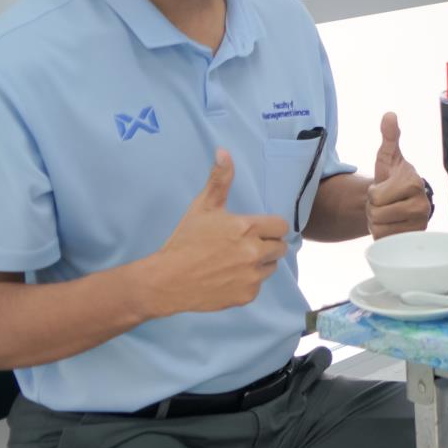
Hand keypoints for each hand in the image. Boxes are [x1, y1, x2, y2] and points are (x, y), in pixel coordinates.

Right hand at [145, 150, 289, 315]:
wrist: (166, 280)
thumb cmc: (185, 241)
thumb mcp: (202, 207)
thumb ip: (219, 180)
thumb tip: (224, 151)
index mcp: (247, 228)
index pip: (281, 226)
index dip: (269, 227)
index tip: (255, 230)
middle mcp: (255, 252)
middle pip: (280, 247)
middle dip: (266, 244)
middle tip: (243, 246)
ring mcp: (252, 275)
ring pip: (270, 266)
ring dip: (260, 263)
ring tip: (234, 261)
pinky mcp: (248, 295)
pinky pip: (258, 284)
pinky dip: (247, 281)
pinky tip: (228, 277)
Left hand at [368, 112, 430, 238]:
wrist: (403, 203)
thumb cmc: (393, 180)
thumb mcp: (389, 158)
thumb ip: (389, 137)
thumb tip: (390, 115)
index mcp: (413, 183)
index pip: (376, 195)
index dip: (373, 193)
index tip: (384, 189)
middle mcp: (421, 205)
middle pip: (376, 213)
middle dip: (374, 208)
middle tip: (384, 203)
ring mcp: (419, 223)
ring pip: (380, 228)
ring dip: (377, 222)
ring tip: (387, 214)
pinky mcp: (415, 238)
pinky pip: (386, 240)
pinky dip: (383, 235)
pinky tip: (391, 226)